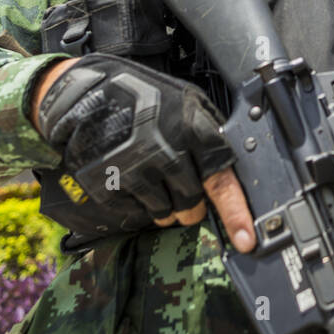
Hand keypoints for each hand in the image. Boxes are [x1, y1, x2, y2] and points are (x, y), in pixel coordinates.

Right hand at [33, 54, 255, 252]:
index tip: (245, 240)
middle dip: (192, 208)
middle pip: (191, 204)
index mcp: (192, 130)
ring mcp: (134, 169)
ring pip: (164, 213)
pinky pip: (134, 212)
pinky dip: (138, 204)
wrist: (88, 93)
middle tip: (185, 197)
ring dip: (166, 209)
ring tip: (155, 183)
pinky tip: (132, 180)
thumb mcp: (186, 100)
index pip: (221, 181)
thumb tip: (230, 171)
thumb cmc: (143, 96)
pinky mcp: (107, 183)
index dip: (235, 213)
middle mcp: (165, 151)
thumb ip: (209, 134)